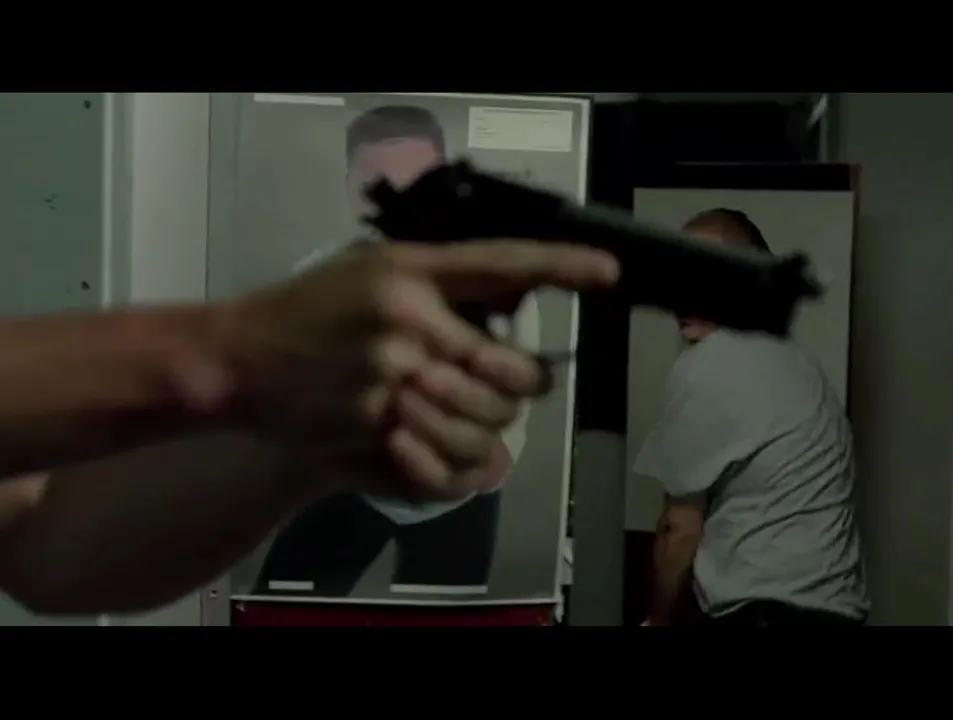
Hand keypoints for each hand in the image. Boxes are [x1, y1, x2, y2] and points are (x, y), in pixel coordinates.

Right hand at [213, 239, 617, 499]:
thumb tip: (508, 307)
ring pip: (487, 420)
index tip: (607, 272)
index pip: (502, 263)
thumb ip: (439, 289)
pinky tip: (426, 446)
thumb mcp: (372, 272)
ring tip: (446, 419)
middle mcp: (408, 318)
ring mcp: (392, 373)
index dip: (562, 266)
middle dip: (520, 387)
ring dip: (480, 430)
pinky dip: (447, 464)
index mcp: (410, 270)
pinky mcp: (375, 421)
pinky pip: (446, 458)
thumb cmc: (307, 311)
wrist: (236, 359)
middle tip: (507, 388)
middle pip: (512, 368)